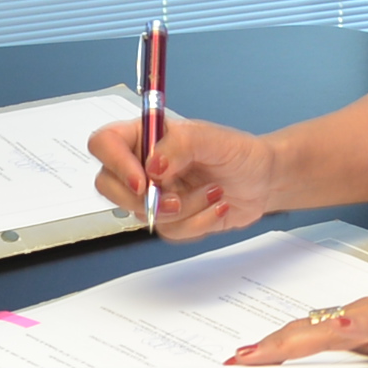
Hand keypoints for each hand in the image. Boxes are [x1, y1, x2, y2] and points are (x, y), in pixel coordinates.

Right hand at [86, 114, 281, 237]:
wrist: (262, 180)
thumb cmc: (238, 152)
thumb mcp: (213, 139)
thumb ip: (181, 146)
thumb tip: (153, 165)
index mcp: (146, 136)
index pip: (105, 143)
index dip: (115, 163)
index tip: (142, 181)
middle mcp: (142, 165)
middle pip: (108, 185)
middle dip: (144, 200)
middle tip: (176, 199)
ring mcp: (153, 194)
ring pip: (142, 214)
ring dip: (185, 209)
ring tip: (213, 191)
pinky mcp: (169, 219)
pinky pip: (168, 231)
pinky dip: (197, 223)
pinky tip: (217, 206)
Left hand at [227, 259, 367, 367]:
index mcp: (365, 318)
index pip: (309, 332)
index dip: (275, 345)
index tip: (245, 359)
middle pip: (307, 331)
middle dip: (269, 348)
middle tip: (235, 364)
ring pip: (331, 330)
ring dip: (294, 342)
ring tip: (263, 354)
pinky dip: (355, 330)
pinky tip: (337, 331)